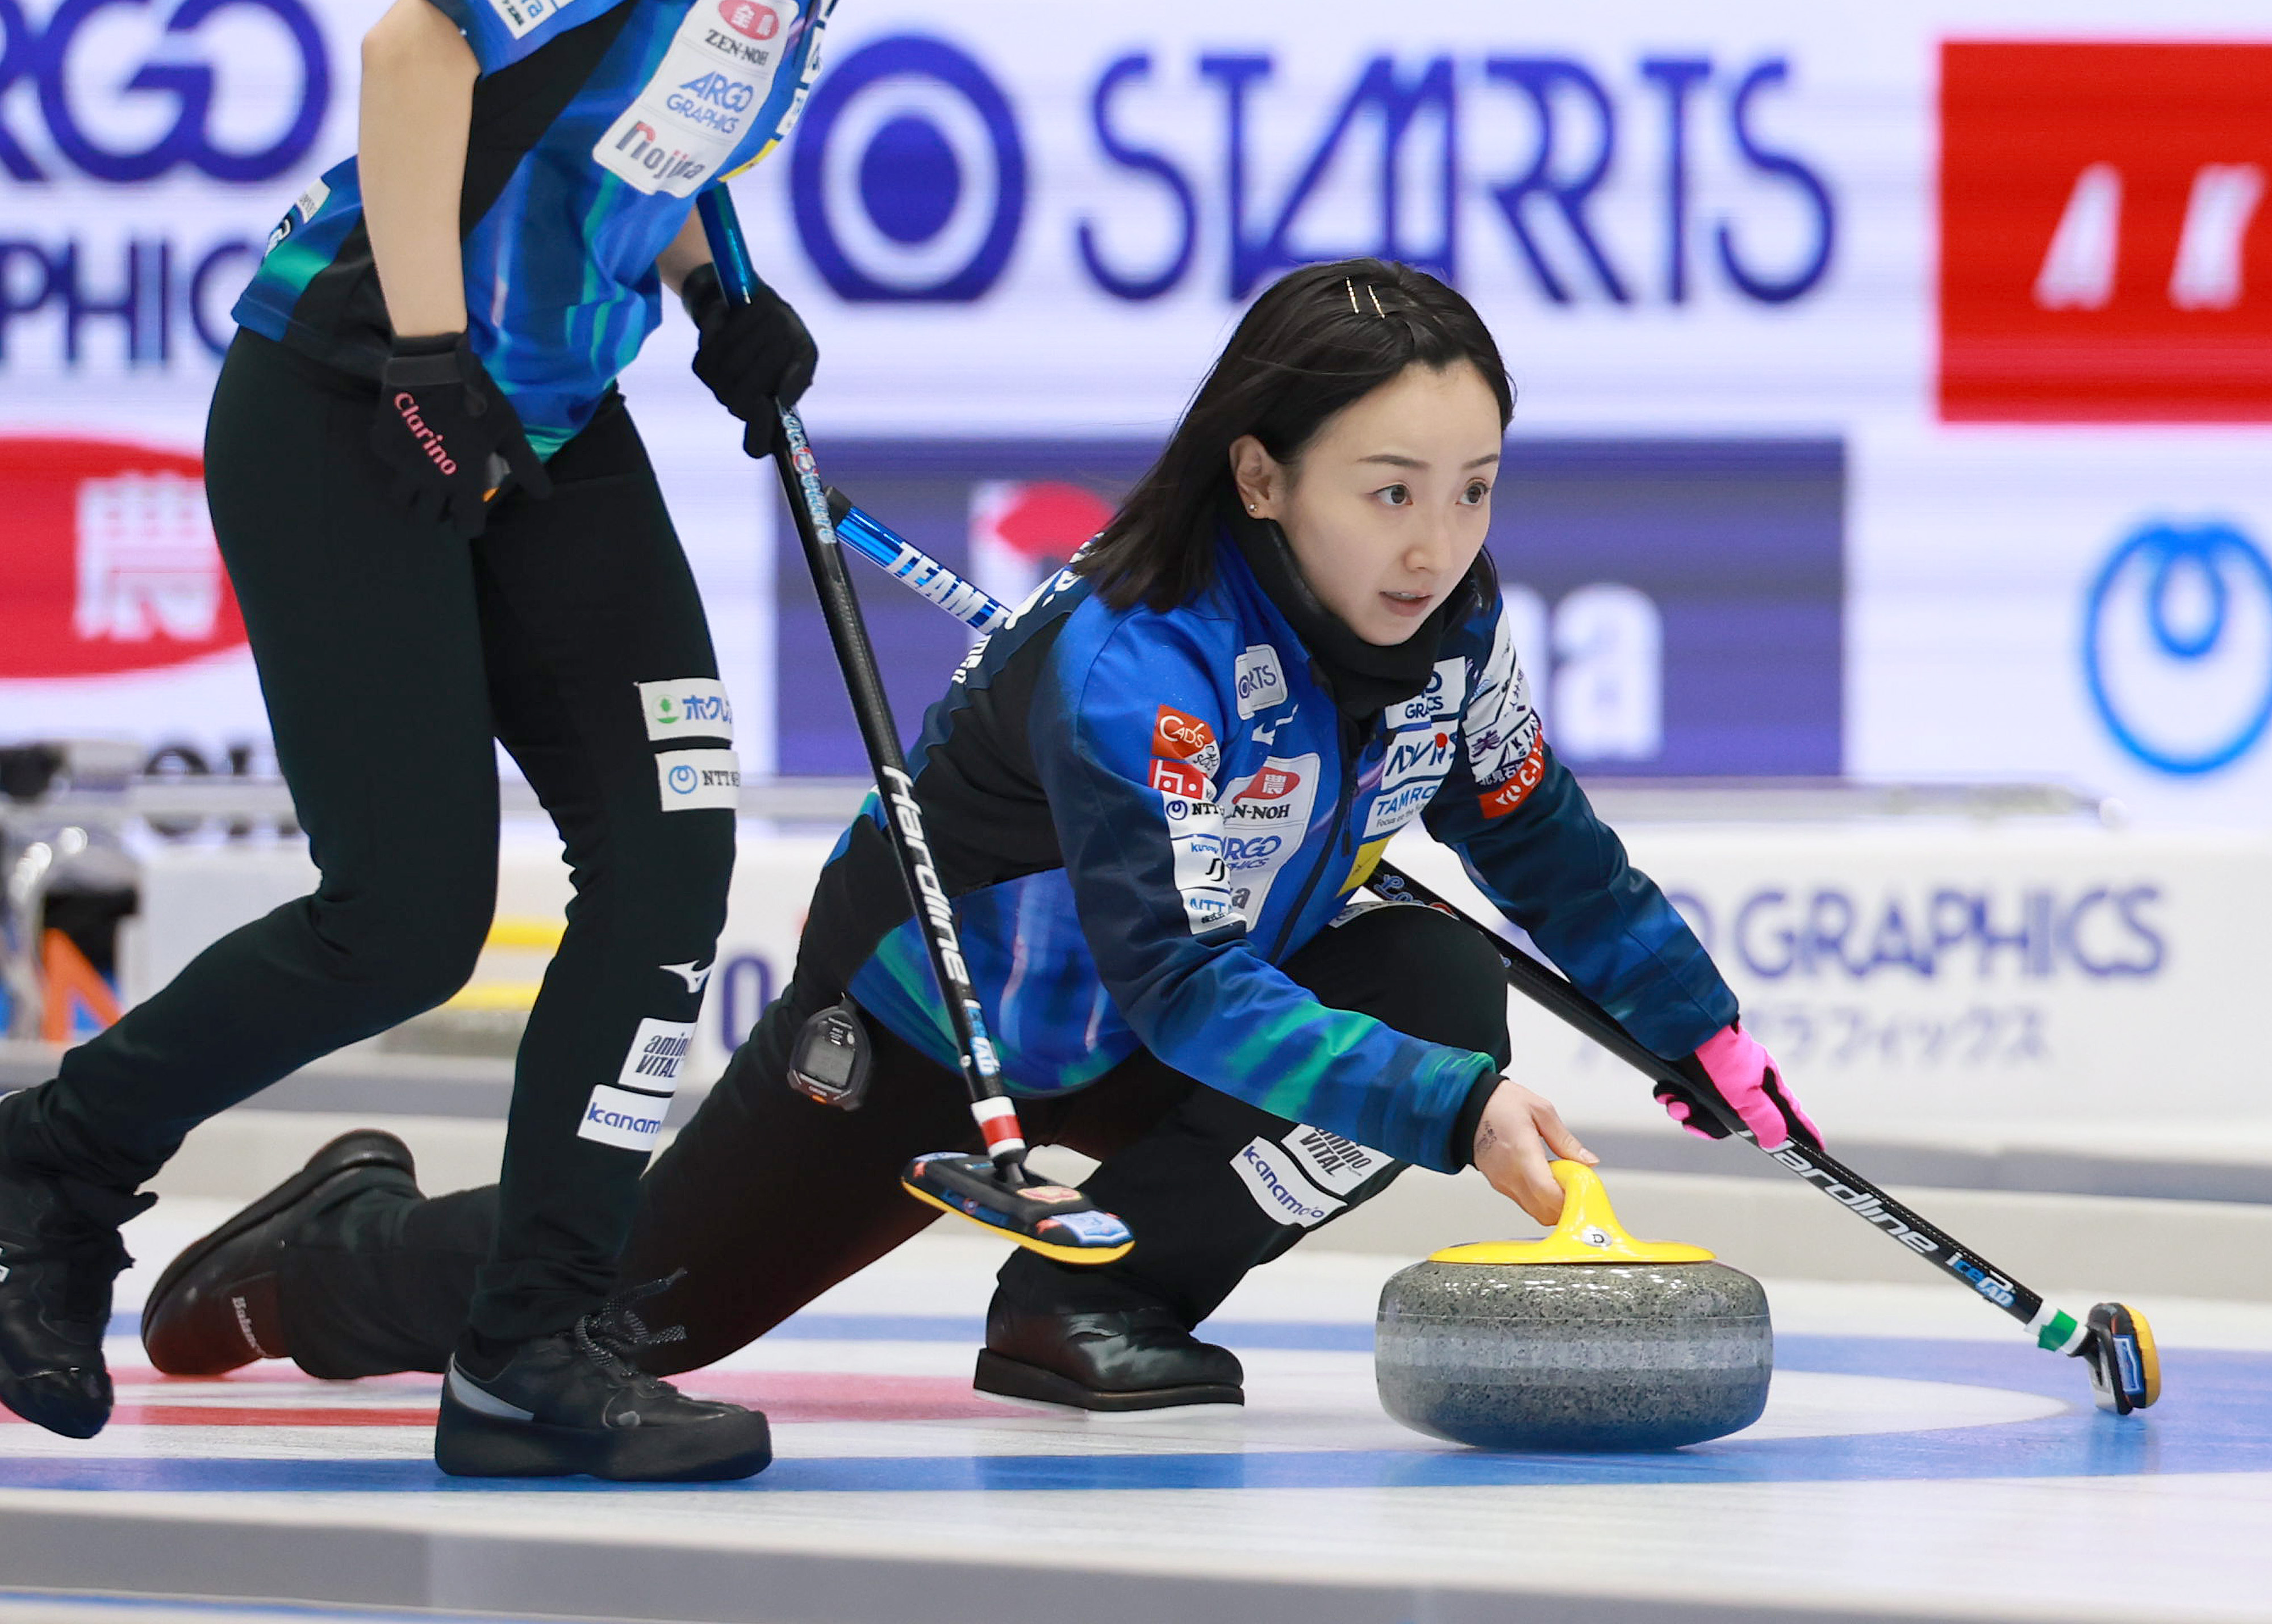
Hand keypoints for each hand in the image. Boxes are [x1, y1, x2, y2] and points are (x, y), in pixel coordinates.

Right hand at [369, 333, 549, 536]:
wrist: (435, 364)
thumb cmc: (479, 399)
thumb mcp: (509, 430)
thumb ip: (525, 465)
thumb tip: (544, 495)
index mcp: (463, 479)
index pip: (466, 526)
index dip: (469, 524)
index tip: (468, 512)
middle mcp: (431, 479)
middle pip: (426, 518)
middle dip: (437, 512)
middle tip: (443, 497)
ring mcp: (403, 464)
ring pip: (401, 500)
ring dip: (413, 497)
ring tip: (423, 482)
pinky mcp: (384, 445)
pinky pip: (388, 465)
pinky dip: (398, 462)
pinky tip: (409, 445)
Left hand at [682, 262, 817, 456]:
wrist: (750, 306)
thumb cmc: (785, 334)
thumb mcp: (804, 352)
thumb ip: (800, 375)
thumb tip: (785, 399)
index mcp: (769, 413)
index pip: (757, 445)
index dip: (759, 430)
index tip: (766, 403)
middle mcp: (742, 406)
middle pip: (741, 397)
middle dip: (764, 360)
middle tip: (779, 331)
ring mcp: (719, 388)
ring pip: (727, 370)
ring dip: (747, 338)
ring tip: (762, 317)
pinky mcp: (702, 368)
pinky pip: (708, 352)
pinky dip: (721, 330)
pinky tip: (733, 316)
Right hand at [1471, 1079, 1595, 1225]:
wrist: (1467, 1105)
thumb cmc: (1501, 1104)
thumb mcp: (1541, 1111)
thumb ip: (1565, 1140)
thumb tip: (1588, 1161)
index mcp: (1521, 1152)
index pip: (1546, 1192)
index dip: (1568, 1198)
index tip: (1581, 1190)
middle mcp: (1509, 1173)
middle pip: (1544, 1211)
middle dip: (1565, 1204)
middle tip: (1574, 1185)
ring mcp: (1502, 1182)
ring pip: (1535, 1211)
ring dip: (1552, 1204)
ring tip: (1559, 1180)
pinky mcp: (1498, 1185)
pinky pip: (1524, 1202)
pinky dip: (1539, 1199)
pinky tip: (1544, 1179)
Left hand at [1654, 1022, 1820, 1150]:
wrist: (1681, 1027)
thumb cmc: (1720, 1058)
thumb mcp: (1745, 1095)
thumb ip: (1762, 1119)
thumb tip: (1777, 1140)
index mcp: (1763, 1083)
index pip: (1788, 1114)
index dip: (1801, 1130)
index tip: (1819, 1148)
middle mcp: (1741, 1081)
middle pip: (1733, 1121)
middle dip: (1708, 1125)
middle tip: (1693, 1120)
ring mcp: (1715, 1076)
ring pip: (1703, 1110)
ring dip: (1685, 1110)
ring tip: (1677, 1102)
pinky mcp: (1690, 1070)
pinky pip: (1682, 1095)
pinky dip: (1672, 1096)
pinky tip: (1667, 1092)